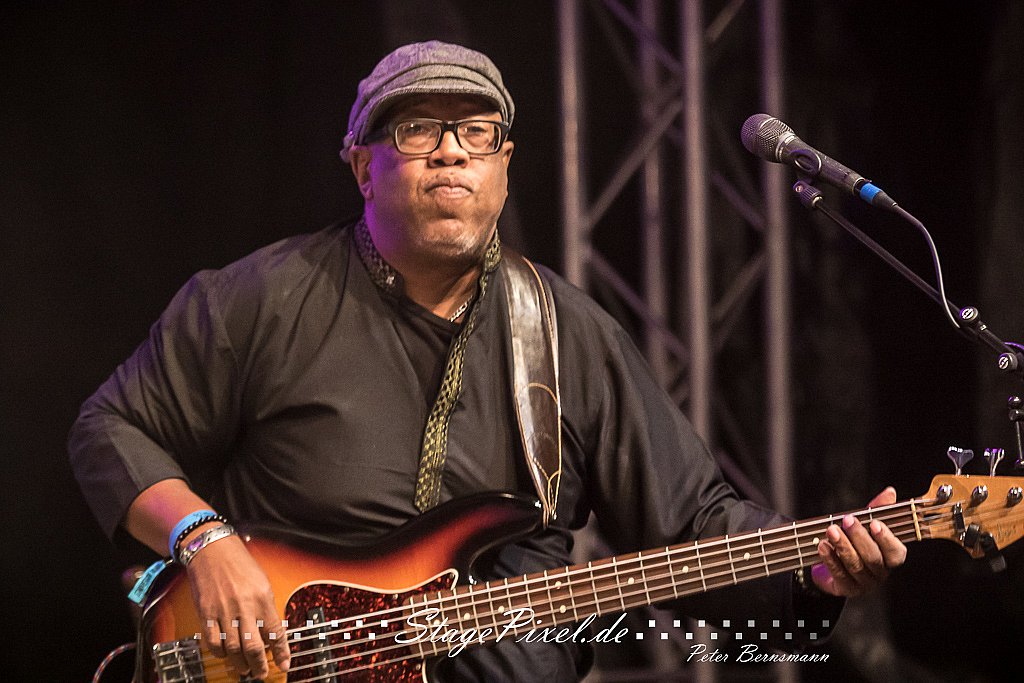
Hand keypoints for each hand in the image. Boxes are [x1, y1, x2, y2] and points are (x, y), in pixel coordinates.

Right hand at [185, 531, 290, 677]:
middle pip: (253, 646)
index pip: (276, 632)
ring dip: (239, 663)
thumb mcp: (262, 582)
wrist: (212, 549)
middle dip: (259, 665)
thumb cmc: (239, 564)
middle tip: (261, 674)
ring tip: (244, 669)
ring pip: (233, 648)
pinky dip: (220, 652)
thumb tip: (270, 632)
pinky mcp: (206, 613)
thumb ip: (266, 607)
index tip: (284, 665)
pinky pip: (213, 641)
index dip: (281, 652)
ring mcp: (224, 611)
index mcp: (262, 597)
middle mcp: (244, 605)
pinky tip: (225, 654)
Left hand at [811, 486, 906, 596]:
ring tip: (831, 530)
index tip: (875, 523)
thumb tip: (890, 492)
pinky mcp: (847, 589)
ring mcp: (864, 583)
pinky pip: (839, 574)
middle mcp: (880, 572)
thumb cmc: (855, 542)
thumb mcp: (865, 524)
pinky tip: (822, 546)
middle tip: (847, 520)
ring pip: (855, 566)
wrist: (833, 566)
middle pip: (873, 558)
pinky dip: (830, 559)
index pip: (896, 552)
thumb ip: (877, 510)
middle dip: (859, 537)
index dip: (887, 539)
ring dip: (842, 546)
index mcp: (890, 557)